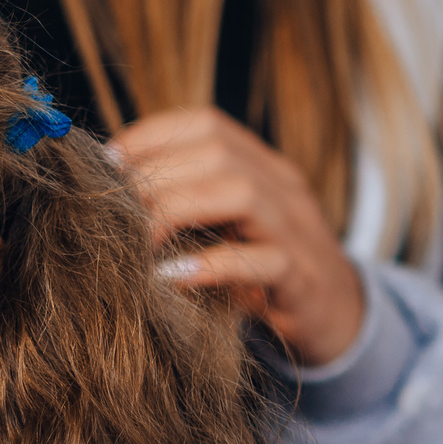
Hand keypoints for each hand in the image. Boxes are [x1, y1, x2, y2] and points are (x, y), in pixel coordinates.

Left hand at [106, 107, 366, 367]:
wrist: (335, 318)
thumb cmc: (259, 271)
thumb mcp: (221, 228)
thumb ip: (182, 204)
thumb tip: (109, 191)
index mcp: (261, 167)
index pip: (207, 124)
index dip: (152, 136)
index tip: (106, 163)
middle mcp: (282, 189)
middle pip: (218, 154)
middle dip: (156, 176)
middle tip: (113, 210)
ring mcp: (297, 232)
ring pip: (242, 194)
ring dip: (178, 211)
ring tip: (139, 241)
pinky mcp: (301, 280)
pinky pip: (262, 261)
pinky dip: (212, 266)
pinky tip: (172, 277)